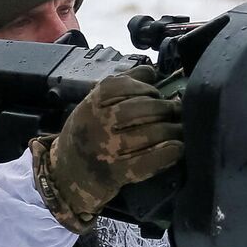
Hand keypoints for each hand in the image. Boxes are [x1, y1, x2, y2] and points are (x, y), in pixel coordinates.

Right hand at [31, 66, 182, 232]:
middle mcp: (96, 126)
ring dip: (171, 129)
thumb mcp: (92, 106)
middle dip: (163, 107)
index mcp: (90, 105)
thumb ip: (120, 86)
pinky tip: (178, 148)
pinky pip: (147, 162)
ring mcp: (105, 151)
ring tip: (180, 128)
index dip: (144, 87)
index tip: (156, 93)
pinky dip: (167, 153)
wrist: (66, 175)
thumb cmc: (86, 134)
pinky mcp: (116, 174)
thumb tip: (152, 71)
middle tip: (176, 110)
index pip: (120, 86)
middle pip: (138, 109)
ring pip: (147, 134)